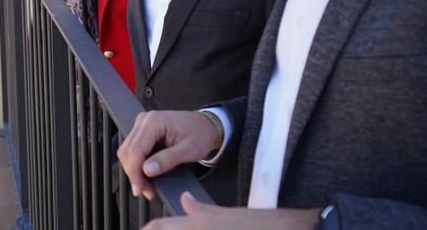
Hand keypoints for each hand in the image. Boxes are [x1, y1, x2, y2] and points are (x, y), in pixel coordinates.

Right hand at [117, 111, 218, 199]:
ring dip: (134, 170)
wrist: (207, 124)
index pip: (136, 150)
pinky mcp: (143, 131)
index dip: (135, 172)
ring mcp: (142, 124)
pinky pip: (133, 149)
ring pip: (127, 151)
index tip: (139, 189)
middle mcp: (144, 120)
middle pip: (127, 151)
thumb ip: (168, 159)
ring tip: (147, 185)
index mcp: (154, 122)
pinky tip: (147, 174)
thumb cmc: (201, 134)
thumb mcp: (189, 150)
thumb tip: (147, 170)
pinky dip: (137, 164)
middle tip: (146, 191)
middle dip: (134, 174)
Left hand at [143, 192, 319, 229]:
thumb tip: (184, 200)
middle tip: (157, 229)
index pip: (156, 227)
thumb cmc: (253, 225)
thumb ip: (198, 208)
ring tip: (182, 229)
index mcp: (196, 225)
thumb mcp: (222, 213)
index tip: (145, 229)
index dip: (148, 229)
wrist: (280, 229)